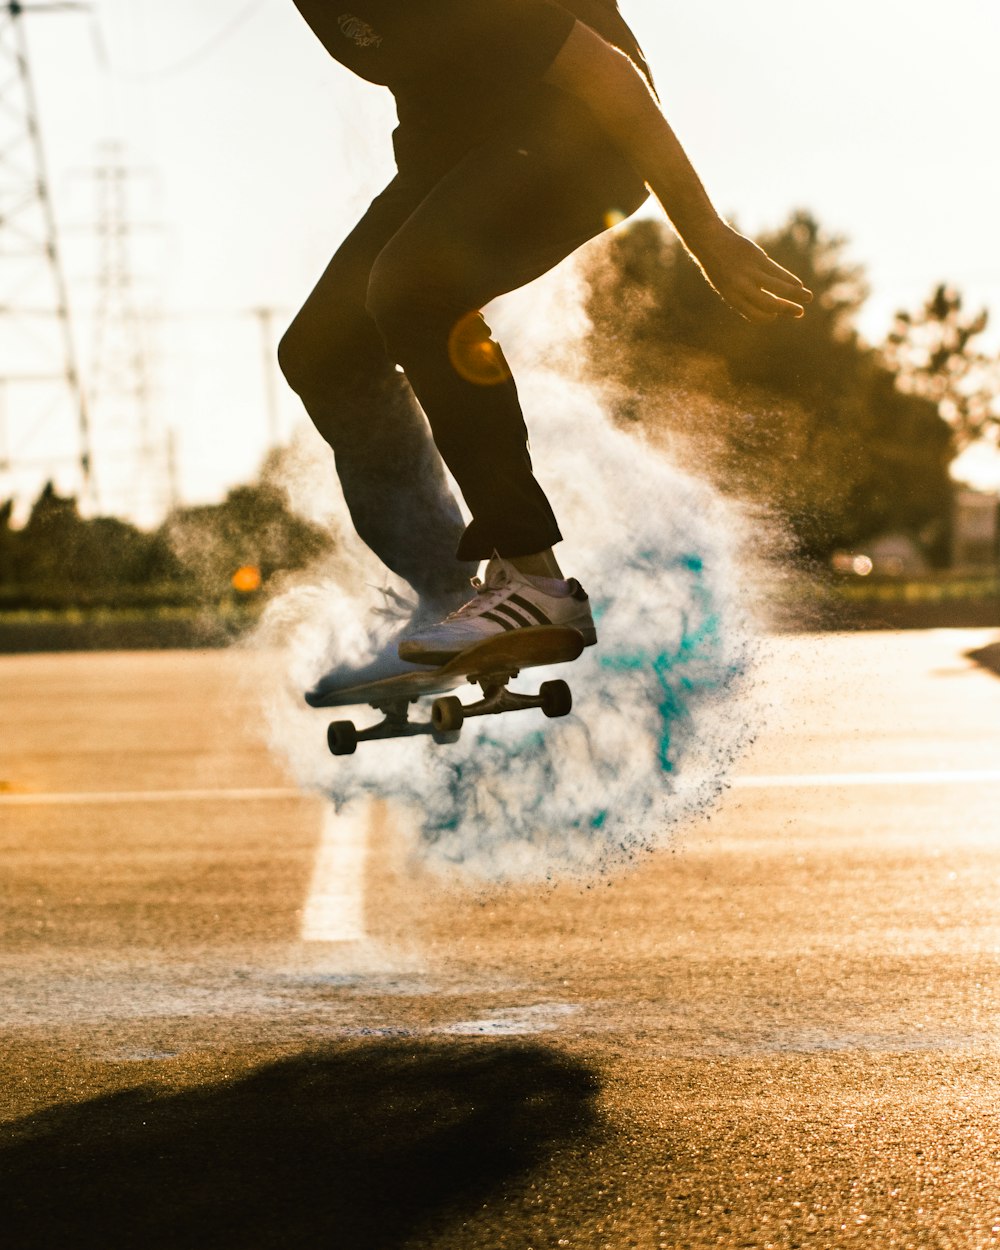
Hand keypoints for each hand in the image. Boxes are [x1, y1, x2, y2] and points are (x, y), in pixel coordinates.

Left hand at [691, 222, 812, 322]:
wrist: (710, 242)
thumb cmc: (719, 267)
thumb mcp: (726, 286)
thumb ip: (744, 295)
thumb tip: (767, 306)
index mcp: (732, 297)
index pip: (755, 314)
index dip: (767, 317)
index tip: (775, 315)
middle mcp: (741, 287)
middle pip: (769, 303)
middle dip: (786, 309)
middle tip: (800, 313)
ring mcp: (750, 272)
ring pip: (777, 286)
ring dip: (795, 294)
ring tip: (807, 298)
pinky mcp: (757, 258)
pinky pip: (778, 271)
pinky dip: (790, 279)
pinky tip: (798, 284)